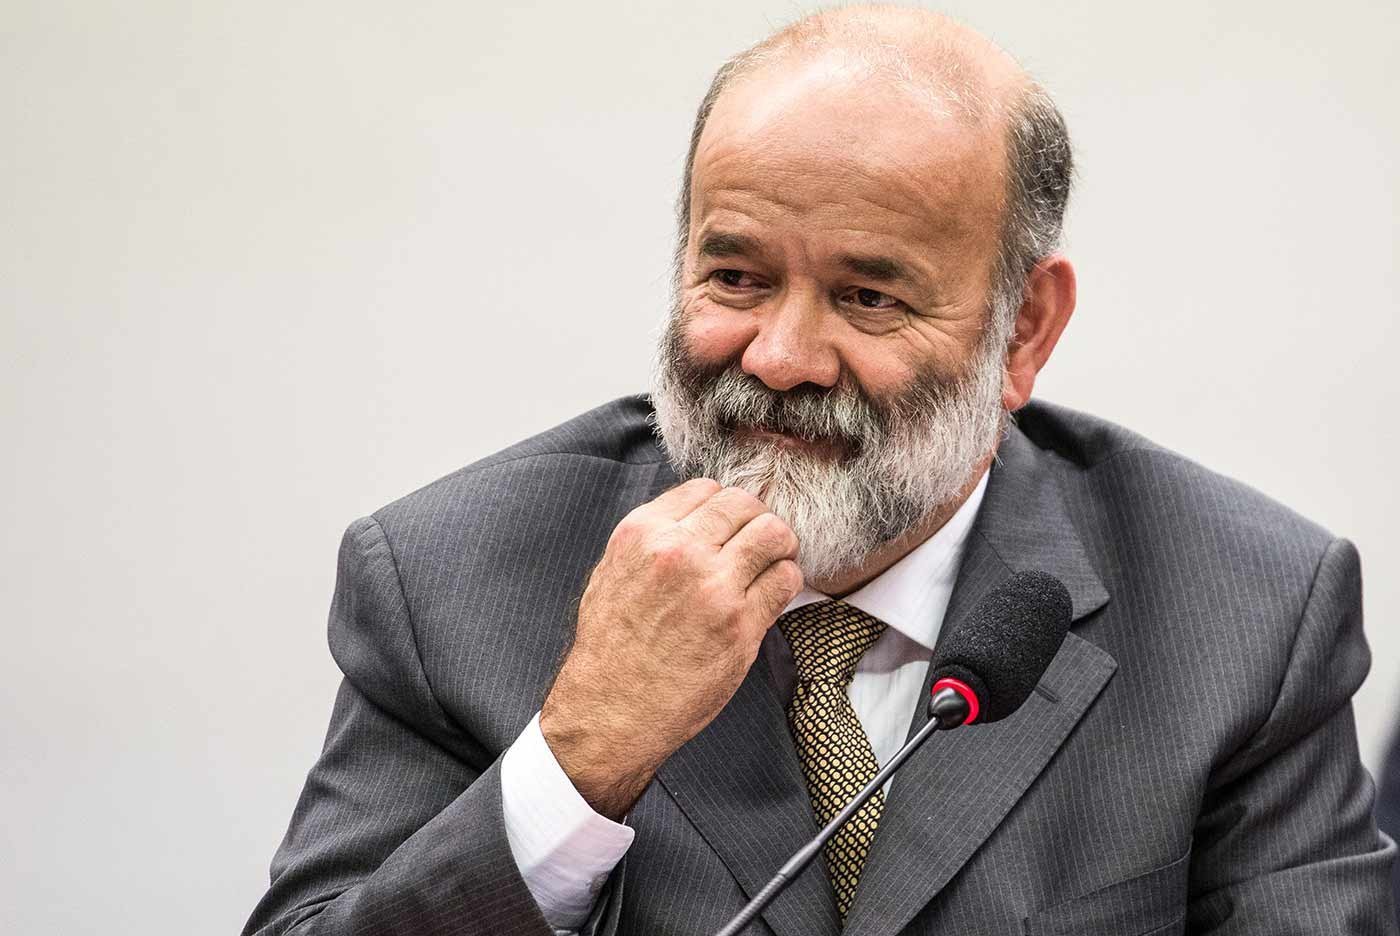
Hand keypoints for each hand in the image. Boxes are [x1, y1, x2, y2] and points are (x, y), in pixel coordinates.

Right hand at [539, 478, 802, 818]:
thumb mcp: (612, 573)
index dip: (723, 506)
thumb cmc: (610, 647)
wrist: (610, 710)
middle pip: (744, 504)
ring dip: (779, 545)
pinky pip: (785, 579)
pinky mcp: (741, 625)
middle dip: (756, 520)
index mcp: (643, 533)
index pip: (706, 489)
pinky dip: (786, 580)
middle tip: (758, 543)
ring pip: (773, 533)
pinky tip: (772, 593)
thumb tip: (694, 517)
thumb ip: (652, 539)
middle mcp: (679, 552)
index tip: (729, 525)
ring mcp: (713, 587)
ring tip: (772, 563)